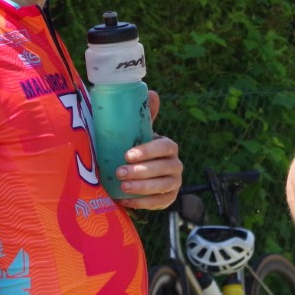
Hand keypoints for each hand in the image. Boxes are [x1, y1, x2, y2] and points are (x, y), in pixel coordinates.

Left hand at [116, 89, 182, 209]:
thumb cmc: (136, 151)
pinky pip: (160, 203)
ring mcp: (174, 183)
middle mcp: (176, 164)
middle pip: (164, 168)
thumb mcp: (139, 134)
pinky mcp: (169, 199)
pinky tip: (126, 201)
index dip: (148, 151)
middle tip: (119, 172)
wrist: (138, 175)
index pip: (165, 147)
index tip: (127, 154)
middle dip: (142, 171)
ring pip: (164, 186)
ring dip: (143, 187)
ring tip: (123, 187)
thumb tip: (153, 91)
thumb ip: (144, 116)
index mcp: (169, 147)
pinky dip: (143, 202)